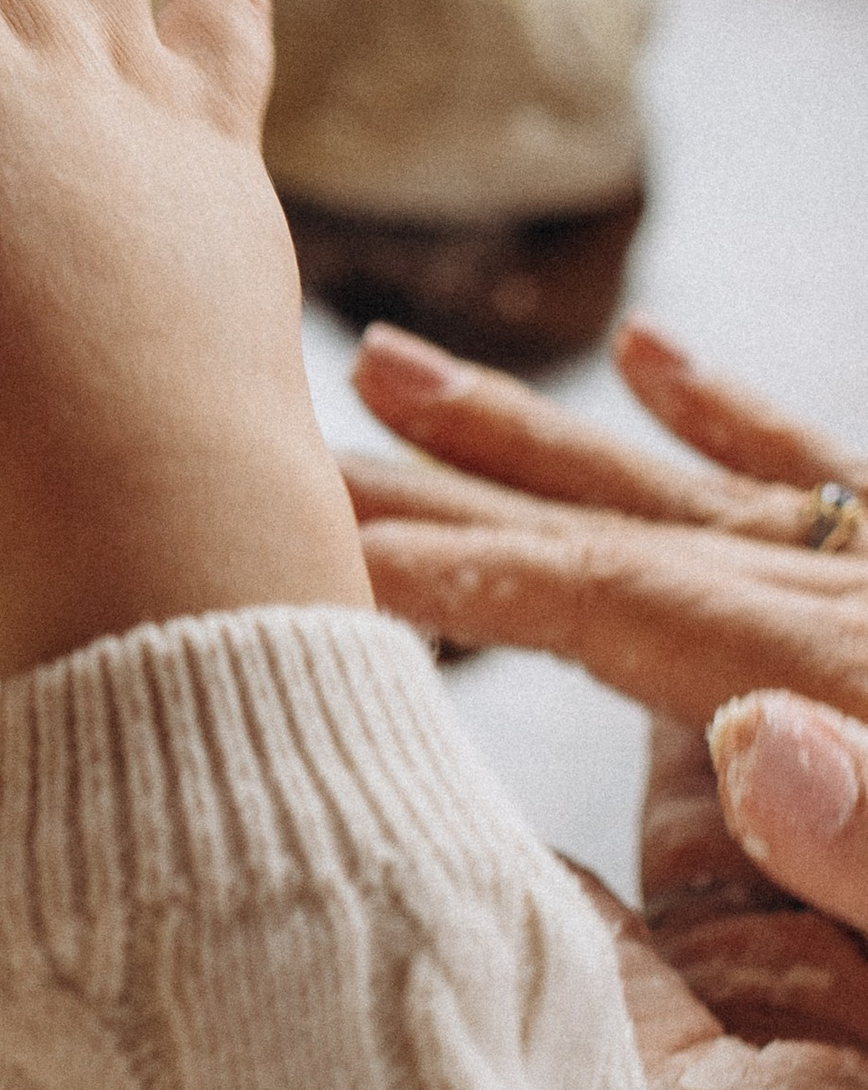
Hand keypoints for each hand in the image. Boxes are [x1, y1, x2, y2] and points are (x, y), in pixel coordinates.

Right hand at [345, 319, 867, 923]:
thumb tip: (750, 736)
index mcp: (850, 676)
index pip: (613, 605)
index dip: (459, 575)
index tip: (319, 550)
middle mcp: (851, 604)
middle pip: (603, 533)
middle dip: (432, 496)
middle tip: (278, 453)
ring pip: (675, 496)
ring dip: (521, 437)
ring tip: (383, 363)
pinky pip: (815, 475)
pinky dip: (723, 414)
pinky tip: (646, 353)